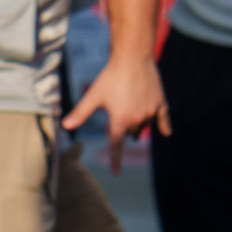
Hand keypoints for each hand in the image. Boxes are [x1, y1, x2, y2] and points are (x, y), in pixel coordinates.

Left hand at [64, 53, 167, 170]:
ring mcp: (151, 112)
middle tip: (117, 109)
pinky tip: (166, 132)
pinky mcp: (161, 103)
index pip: (116, 146)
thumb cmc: (110, 76)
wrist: (133, 57)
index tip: (116, 173)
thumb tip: (65, 125)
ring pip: (144, 125)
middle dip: (123, 127)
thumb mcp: (94, 95)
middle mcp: (137, 120)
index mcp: (120, 120)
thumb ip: (81, 112)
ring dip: (137, 122)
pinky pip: (164, 120)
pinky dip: (163, 126)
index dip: (115, 160)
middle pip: (129, 133)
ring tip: (130, 104)